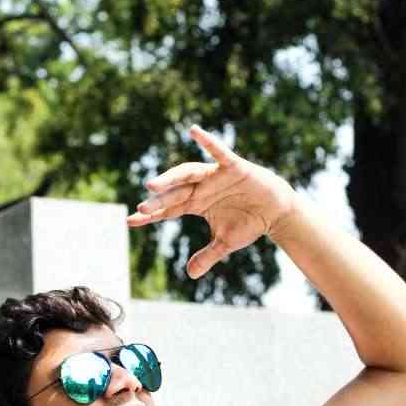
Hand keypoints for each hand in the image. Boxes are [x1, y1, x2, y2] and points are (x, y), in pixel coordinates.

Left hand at [127, 124, 298, 278]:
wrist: (275, 210)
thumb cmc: (248, 223)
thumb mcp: (225, 244)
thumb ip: (207, 256)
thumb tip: (190, 275)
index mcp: (195, 204)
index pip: (168, 210)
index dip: (150, 215)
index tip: (129, 221)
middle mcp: (201, 187)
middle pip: (174, 193)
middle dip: (158, 200)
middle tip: (140, 208)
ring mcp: (215, 176)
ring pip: (188, 174)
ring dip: (170, 178)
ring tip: (153, 185)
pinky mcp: (234, 167)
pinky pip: (219, 153)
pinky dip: (208, 142)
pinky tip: (194, 131)